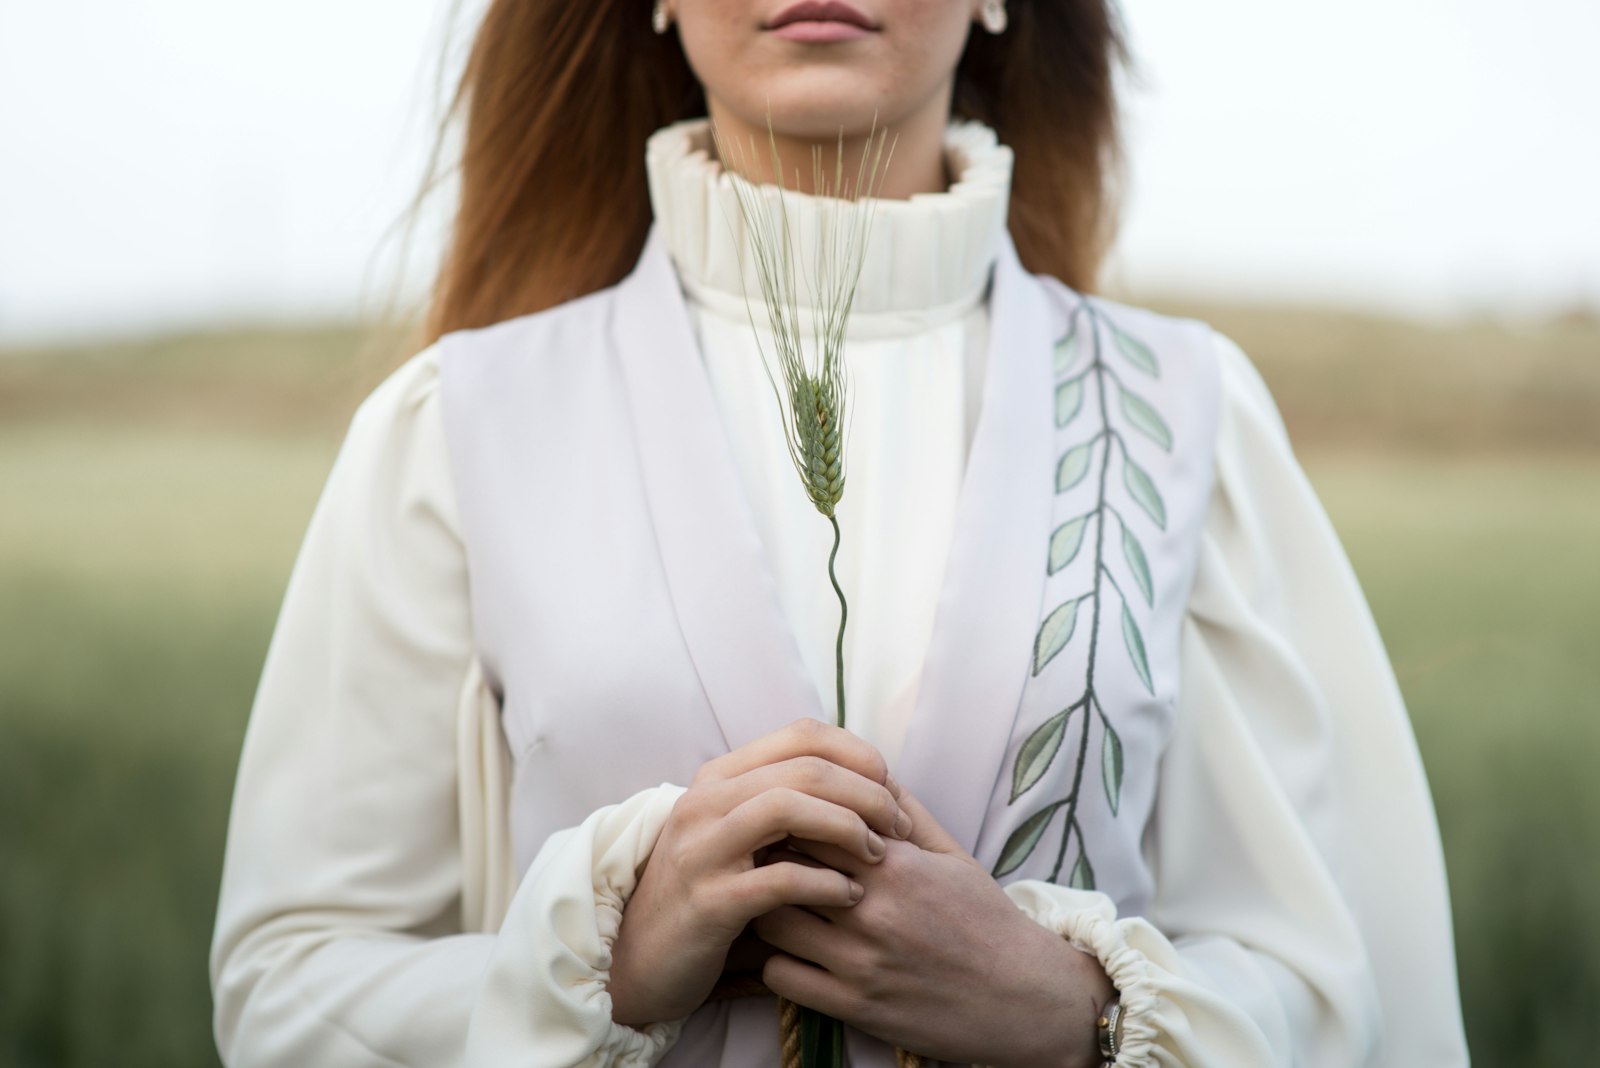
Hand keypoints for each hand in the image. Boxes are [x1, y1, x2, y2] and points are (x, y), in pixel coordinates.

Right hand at [608, 718, 912, 1025]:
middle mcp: (705, 803)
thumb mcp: (738, 838)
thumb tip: (863, 781)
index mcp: (719, 778)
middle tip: (898, 826)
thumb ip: (784, 804)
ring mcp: (702, 850)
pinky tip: (849, 895)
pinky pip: (779, 878)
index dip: (858, 754)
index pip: (802, 734)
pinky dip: (826, 882)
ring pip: (788, 807)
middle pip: (804, 767)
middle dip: (866, 793)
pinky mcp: (708, 902)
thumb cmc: (709, 896)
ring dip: (847, 827)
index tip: (890, 789)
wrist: (640, 961)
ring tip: (878, 856)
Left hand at [753, 789, 1113, 1067]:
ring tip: (779, 906)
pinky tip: (795, 953)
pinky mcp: (855, 1007)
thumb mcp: (953, 856)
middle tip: (767, 861)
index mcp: (896, 865)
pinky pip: (780, 977)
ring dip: (767, 910)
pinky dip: (777, 963)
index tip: (787, 825)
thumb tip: (867, 771)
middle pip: (782, 866)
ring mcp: (861, 962)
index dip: (791, 819)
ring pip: (772, 921)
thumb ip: (906, 812)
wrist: (1024, 1000)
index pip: (812, 821)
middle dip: (769, 860)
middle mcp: (873, 910)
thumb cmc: (987, 922)